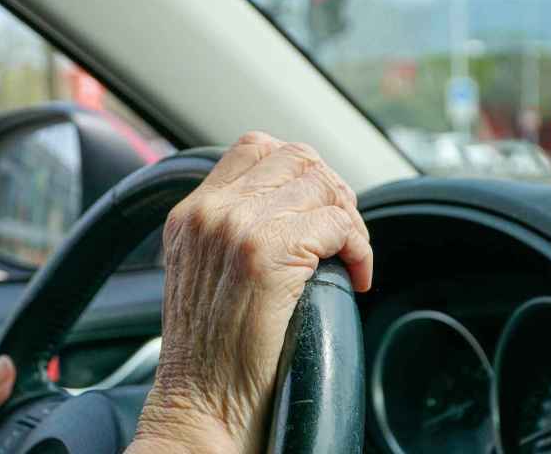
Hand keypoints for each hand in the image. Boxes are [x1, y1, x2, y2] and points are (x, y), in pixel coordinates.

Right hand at [128, 132, 372, 453]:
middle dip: (333, 190)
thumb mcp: (202, 274)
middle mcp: (211, 212)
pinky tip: (356, 275)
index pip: (255, 147)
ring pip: (321, 186)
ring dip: (349, 220)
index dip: (299, 169)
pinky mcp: (267, 255)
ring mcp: (237, 229)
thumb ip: (229, 232)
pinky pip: (337, 225)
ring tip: (351, 255)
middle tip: (344, 231)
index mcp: (191, 213)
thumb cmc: (209, 353)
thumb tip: (288, 208)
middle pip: (296, 159)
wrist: (198, 403)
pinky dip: (359, 247)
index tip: (318, 204)